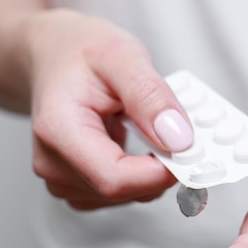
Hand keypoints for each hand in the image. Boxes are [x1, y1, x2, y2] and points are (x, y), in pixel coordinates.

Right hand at [24, 10, 192, 208]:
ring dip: (156, 169)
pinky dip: (145, 172)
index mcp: (58, 131)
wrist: (53, 55)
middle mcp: (53, 164)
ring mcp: (62, 179)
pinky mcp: (77, 185)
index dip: (162, 173)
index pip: (115, 179)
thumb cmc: (82, 52)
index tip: (194, 150)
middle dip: (165, 166)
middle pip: (125, 190)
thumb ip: (151, 97)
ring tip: (155, 128)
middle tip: (185, 131)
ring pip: (130, 195)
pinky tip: (143, 143)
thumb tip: (179, 140)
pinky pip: (125, 192)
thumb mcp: (122, 55)